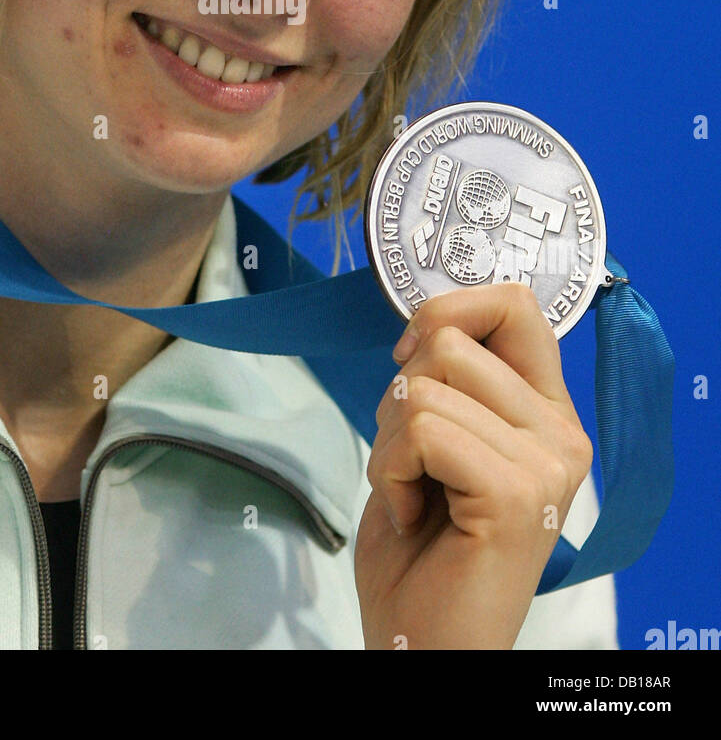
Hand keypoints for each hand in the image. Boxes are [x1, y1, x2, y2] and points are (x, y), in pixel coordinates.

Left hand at [353, 282, 592, 649]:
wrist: (421, 644)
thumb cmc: (420, 549)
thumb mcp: (437, 441)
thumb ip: (451, 381)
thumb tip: (427, 322)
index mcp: (547, 413)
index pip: (515, 305)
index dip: (446, 313)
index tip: (411, 362)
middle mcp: (561, 434)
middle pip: (452, 338)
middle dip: (399, 391)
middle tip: (410, 461)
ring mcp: (546, 465)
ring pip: (427, 384)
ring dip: (388, 440)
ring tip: (411, 493)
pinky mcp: (517, 495)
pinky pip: (421, 430)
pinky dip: (389, 470)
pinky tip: (409, 514)